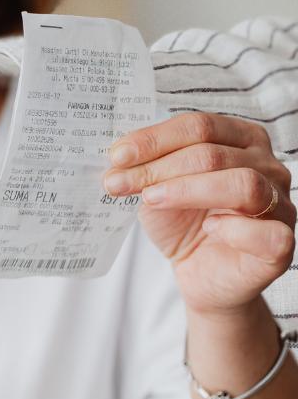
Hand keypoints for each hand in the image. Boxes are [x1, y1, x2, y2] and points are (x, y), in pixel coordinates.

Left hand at [103, 113, 295, 316]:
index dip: (155, 139)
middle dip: (159, 167)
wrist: (197, 271)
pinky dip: (234, 229)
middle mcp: (268, 167)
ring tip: (150, 199)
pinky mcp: (281, 245)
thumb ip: (146, 166)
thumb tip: (118, 157)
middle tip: (118, 182)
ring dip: (187, 190)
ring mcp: (280, 205)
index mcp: (242, 139)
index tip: (117, 156)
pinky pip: (267, 232)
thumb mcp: (157, 187)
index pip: (200, 126)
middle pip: (214, 154)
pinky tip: (208, 229)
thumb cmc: (182, 221)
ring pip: (243, 184)